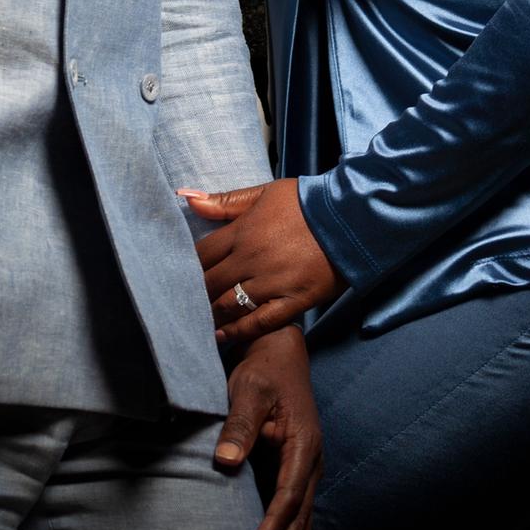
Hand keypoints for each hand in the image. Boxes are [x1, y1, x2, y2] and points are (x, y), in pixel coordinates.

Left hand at [184, 178, 344, 343]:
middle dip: (194, 294)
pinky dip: (238, 331)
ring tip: (198, 322)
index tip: (178, 275)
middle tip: (182, 304)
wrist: (352, 218)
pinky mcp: (293, 301)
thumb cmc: (307, 202)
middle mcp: (251, 259)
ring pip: (228, 305)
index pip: (201, 255)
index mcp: (243, 232)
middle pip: (209, 283)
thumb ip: (226, 200)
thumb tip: (186, 198)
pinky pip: (259, 322)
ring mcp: (271, 282)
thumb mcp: (266, 193)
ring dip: (211, 314)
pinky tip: (223, 337)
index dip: (185, 267)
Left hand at [214, 327, 320, 529]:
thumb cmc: (261, 371)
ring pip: (304, 526)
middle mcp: (312, 463)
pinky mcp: (297, 475)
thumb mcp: (248, 391)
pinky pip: (299, 519)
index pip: (289, 494)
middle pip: (302, 521)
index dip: (274, 525)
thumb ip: (238, 424)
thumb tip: (226, 460)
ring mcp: (308, 472)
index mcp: (304, 445)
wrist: (279, 355)